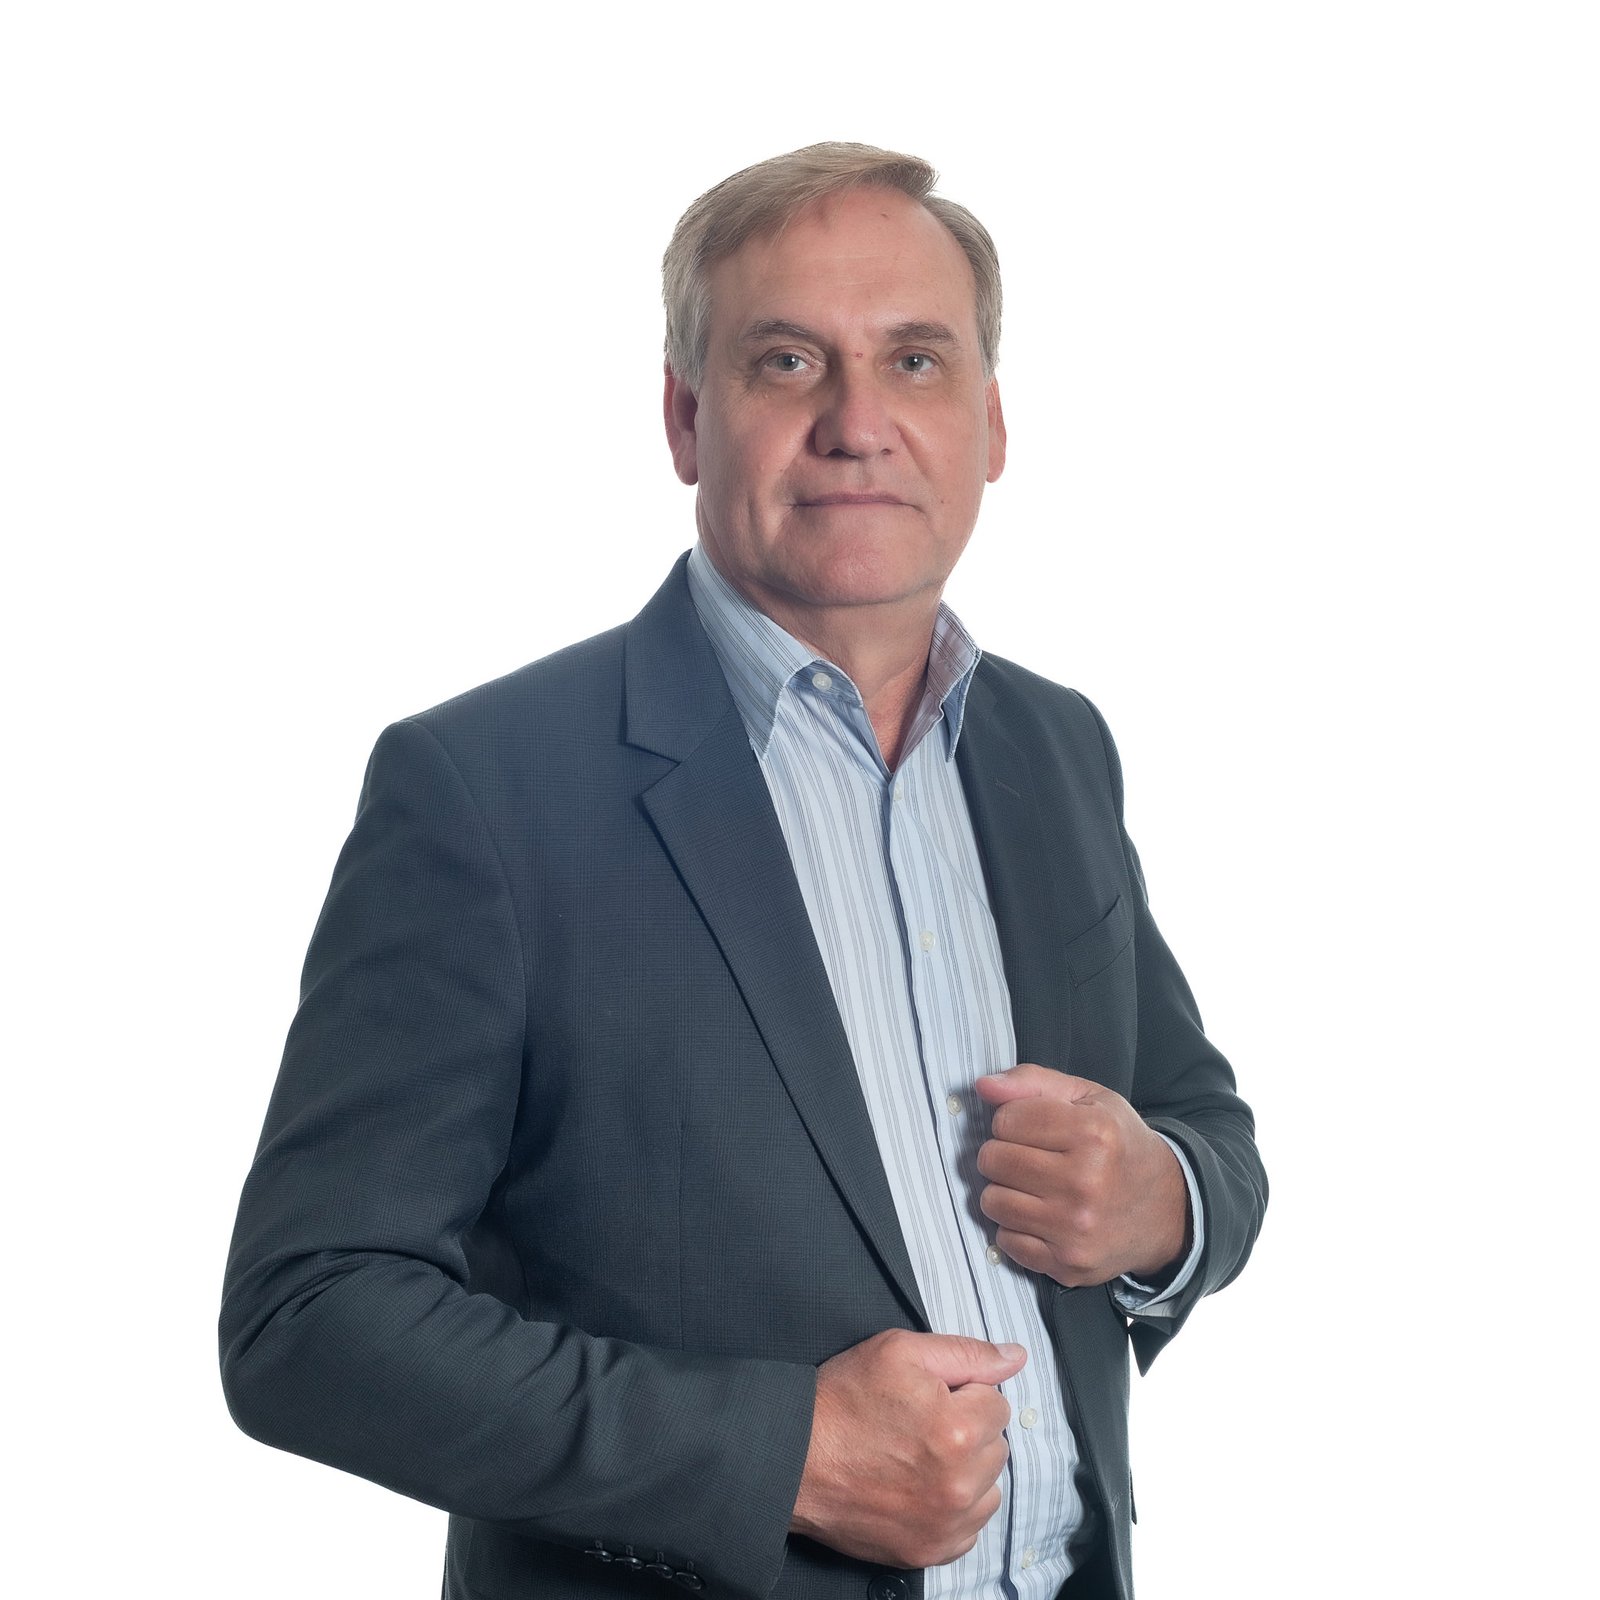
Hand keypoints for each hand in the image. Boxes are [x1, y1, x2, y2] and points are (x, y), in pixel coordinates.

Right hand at [790, 1329, 1026, 1568]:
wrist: (793, 1458)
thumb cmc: (842, 1401)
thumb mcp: (900, 1352)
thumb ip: (966, 1353)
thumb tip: (1015, 1356)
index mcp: (956, 1429)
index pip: (997, 1404)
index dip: (963, 1393)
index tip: (930, 1397)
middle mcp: (957, 1484)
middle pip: (996, 1446)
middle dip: (968, 1430)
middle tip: (920, 1423)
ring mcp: (945, 1524)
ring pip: (989, 1487)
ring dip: (967, 1470)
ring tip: (920, 1456)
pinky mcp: (930, 1551)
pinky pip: (970, 1527)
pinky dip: (954, 1508)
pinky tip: (920, 1487)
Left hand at [975, 1064, 1188, 1286]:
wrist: (1167, 1209)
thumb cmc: (1119, 1145)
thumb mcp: (1088, 1098)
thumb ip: (1032, 1082)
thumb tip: (983, 1087)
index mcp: (1093, 1133)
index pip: (1005, 1120)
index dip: (1012, 1120)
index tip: (1031, 1128)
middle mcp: (1086, 1182)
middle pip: (993, 1160)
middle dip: (1003, 1154)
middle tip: (1030, 1158)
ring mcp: (1077, 1228)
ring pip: (992, 1201)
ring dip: (1004, 1191)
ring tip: (1032, 1187)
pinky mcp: (1069, 1263)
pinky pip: (1006, 1241)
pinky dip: (1015, 1228)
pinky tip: (1041, 1217)